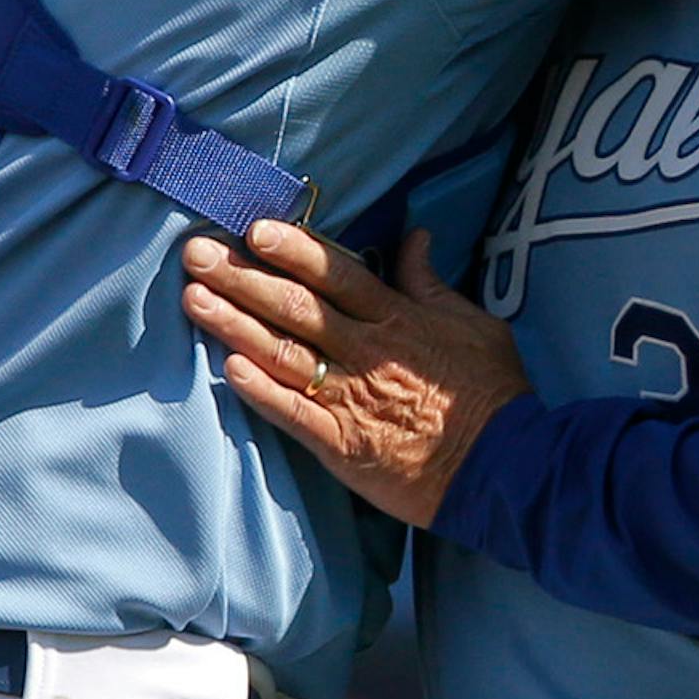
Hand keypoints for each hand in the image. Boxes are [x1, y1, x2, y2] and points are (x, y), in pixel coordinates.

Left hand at [180, 222, 533, 528]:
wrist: (505, 469)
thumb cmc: (491, 394)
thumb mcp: (474, 323)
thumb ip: (432, 282)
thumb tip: (413, 236)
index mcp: (398, 319)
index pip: (337, 274)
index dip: (295, 249)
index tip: (256, 229)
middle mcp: (368, 352)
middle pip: (296, 308)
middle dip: (243, 278)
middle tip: (196, 253)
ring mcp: (351, 398)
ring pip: (284, 354)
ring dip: (234, 325)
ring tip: (193, 299)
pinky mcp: (343, 444)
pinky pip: (294, 414)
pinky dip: (261, 391)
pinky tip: (229, 368)